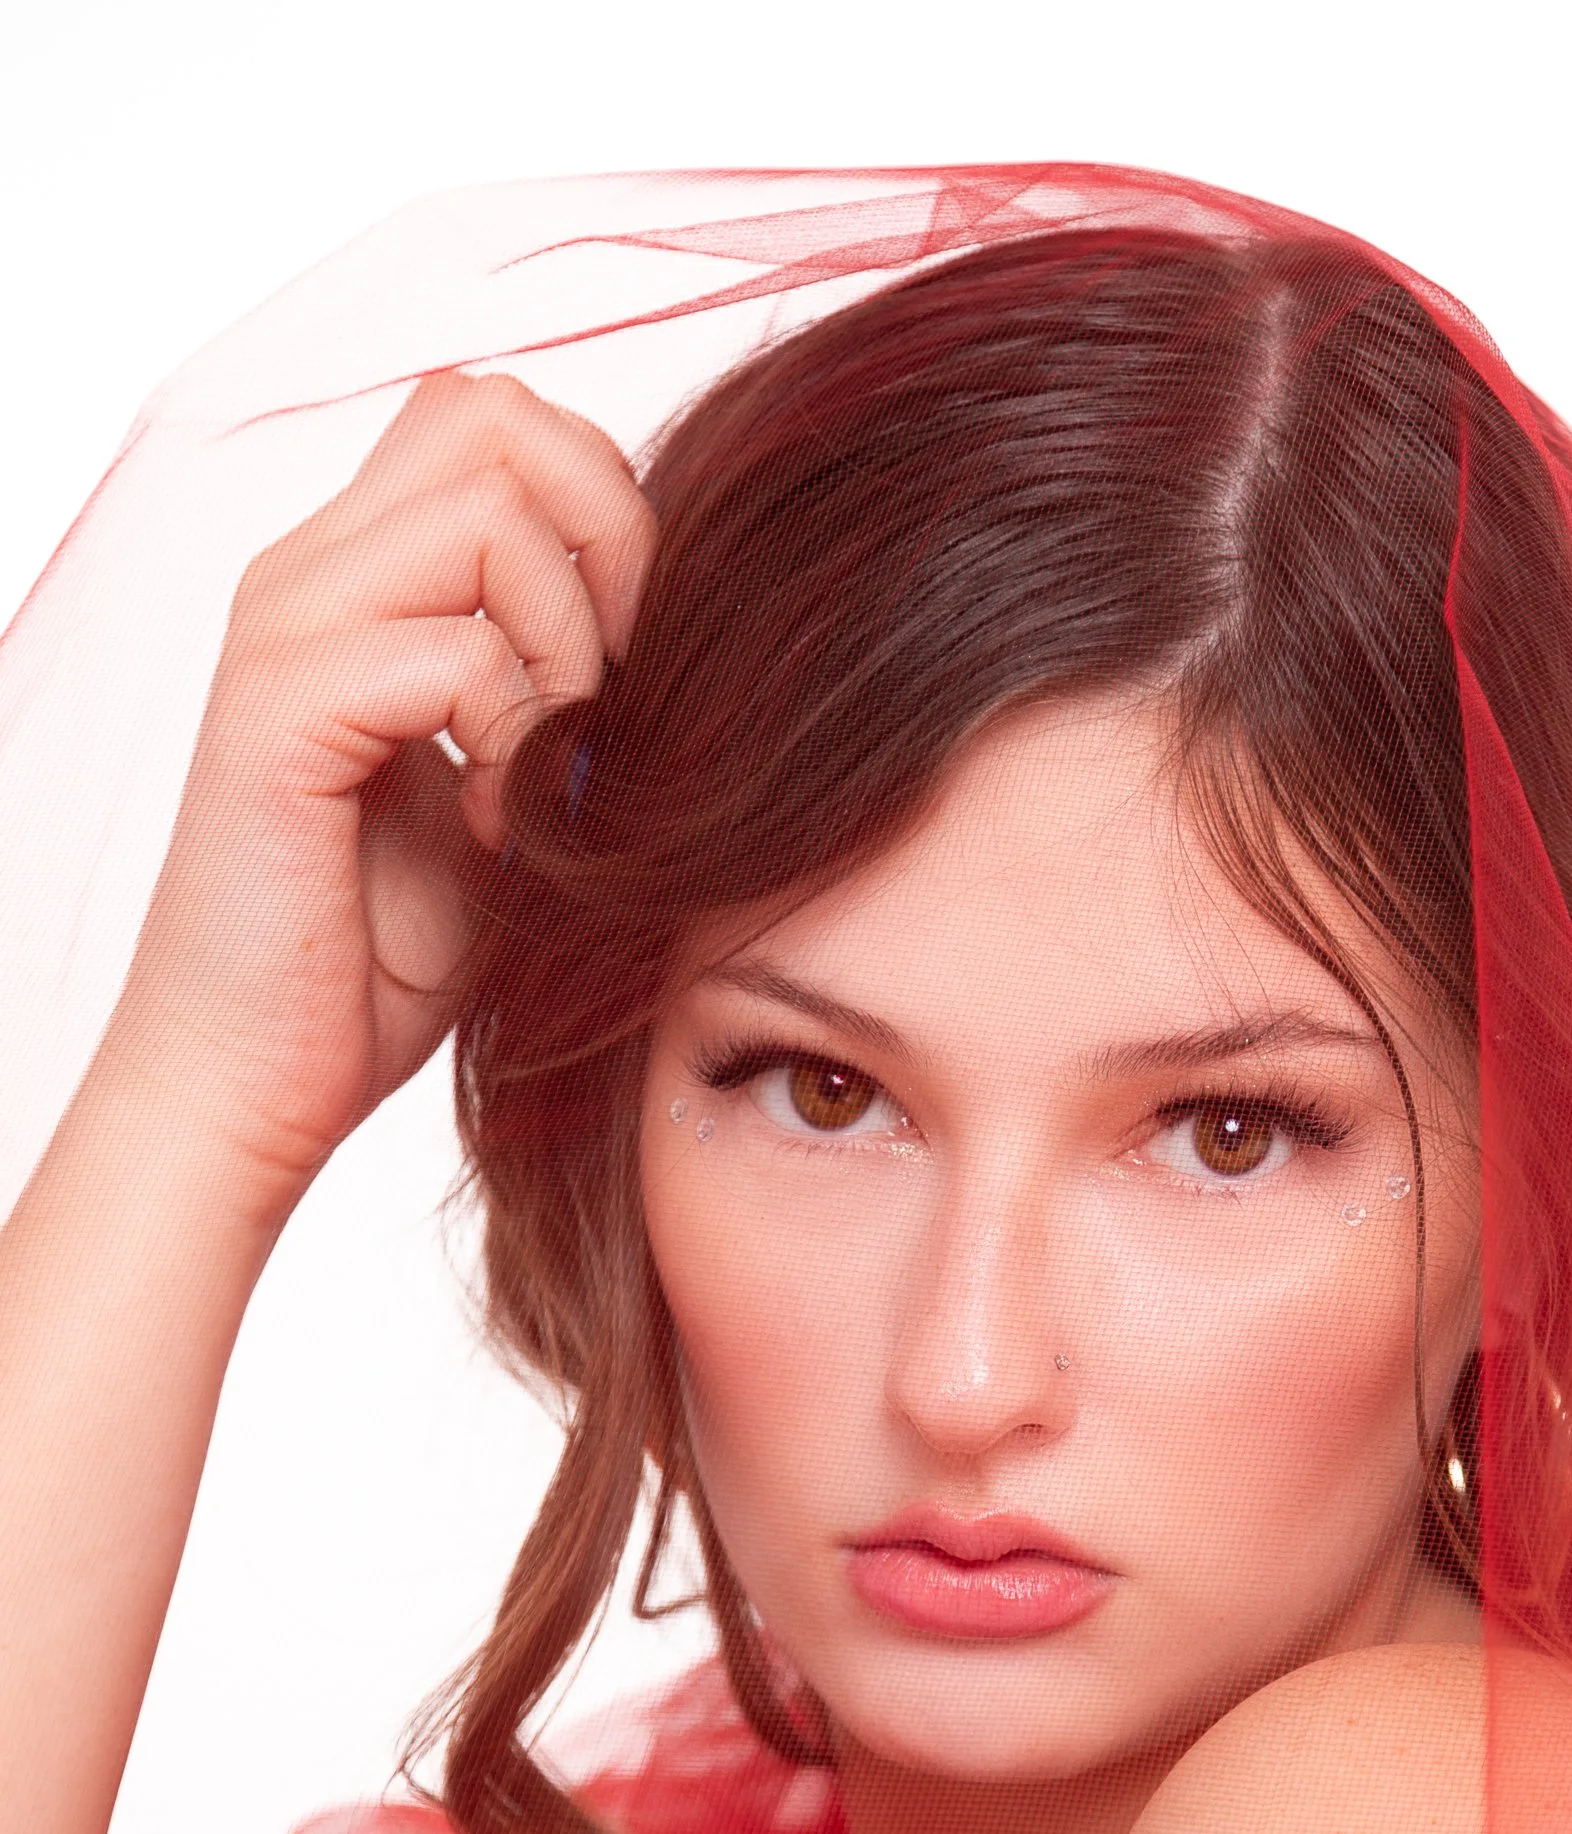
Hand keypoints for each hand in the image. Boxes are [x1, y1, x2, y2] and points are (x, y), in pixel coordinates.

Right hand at [103, 371, 654, 1202]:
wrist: (261, 1077)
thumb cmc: (386, 956)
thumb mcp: (520, 794)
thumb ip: (571, 690)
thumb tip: (706, 632)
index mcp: (364, 575)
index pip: (502, 418)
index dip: (605, 510)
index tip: (626, 668)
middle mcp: (313, 570)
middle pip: (499, 414)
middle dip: (607, 545)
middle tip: (606, 698)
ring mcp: (286, 628)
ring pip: (488, 506)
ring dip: (564, 648)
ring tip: (544, 777)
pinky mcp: (276, 710)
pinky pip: (453, 649)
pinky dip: (512, 740)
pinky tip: (495, 835)